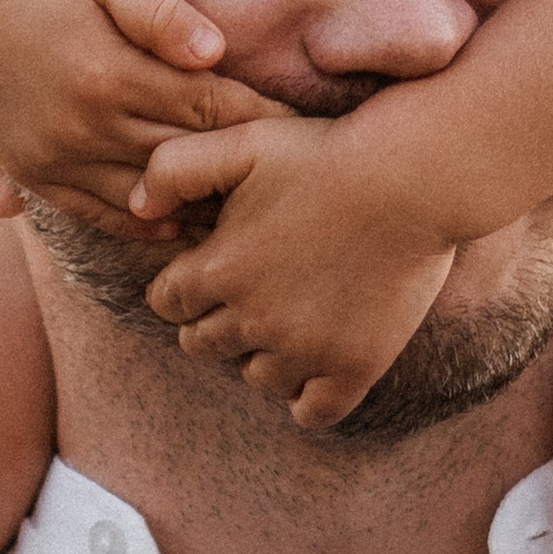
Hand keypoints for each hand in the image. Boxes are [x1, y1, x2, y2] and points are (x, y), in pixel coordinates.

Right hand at [0, 0, 278, 215]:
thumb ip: (160, 12)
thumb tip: (215, 52)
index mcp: (111, 71)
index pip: (210, 108)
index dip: (260, 119)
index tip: (302, 128)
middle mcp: (85, 125)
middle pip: (187, 157)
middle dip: (240, 165)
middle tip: (292, 178)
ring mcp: (58, 157)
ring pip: (149, 199)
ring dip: (199, 204)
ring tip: (247, 208)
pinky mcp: (35, 176)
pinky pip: (101, 215)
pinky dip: (144, 225)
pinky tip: (179, 222)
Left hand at [132, 113, 458, 426]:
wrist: (416, 176)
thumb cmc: (327, 151)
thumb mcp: (241, 141)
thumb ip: (174, 168)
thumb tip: (136, 209)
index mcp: (218, 269)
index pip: (167, 302)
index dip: (184, 285)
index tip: (214, 265)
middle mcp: (253, 320)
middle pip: (202, 345)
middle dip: (215, 319)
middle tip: (253, 288)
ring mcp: (305, 349)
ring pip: (256, 378)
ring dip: (262, 355)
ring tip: (291, 318)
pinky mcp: (355, 366)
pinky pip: (313, 412)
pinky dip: (307, 397)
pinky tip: (318, 364)